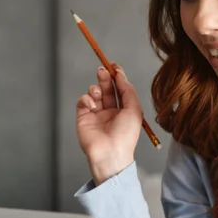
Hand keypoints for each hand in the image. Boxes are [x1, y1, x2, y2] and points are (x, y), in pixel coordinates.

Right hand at [75, 63, 143, 184]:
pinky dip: (86, 99)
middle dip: (105, 77)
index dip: (117, 76)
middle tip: (103, 70)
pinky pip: (83, 101)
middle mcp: (110, 110)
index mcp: (124, 110)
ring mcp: (96, 113)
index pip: (120, 89)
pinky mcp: (83, 117)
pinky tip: (92, 106)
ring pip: (93, 92)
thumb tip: (120, 76)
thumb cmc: (125, 135)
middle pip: (106, 88)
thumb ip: (128, 90)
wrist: (110, 152)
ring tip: (97, 93)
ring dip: (95, 88)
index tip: (114, 65)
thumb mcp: (134, 109)